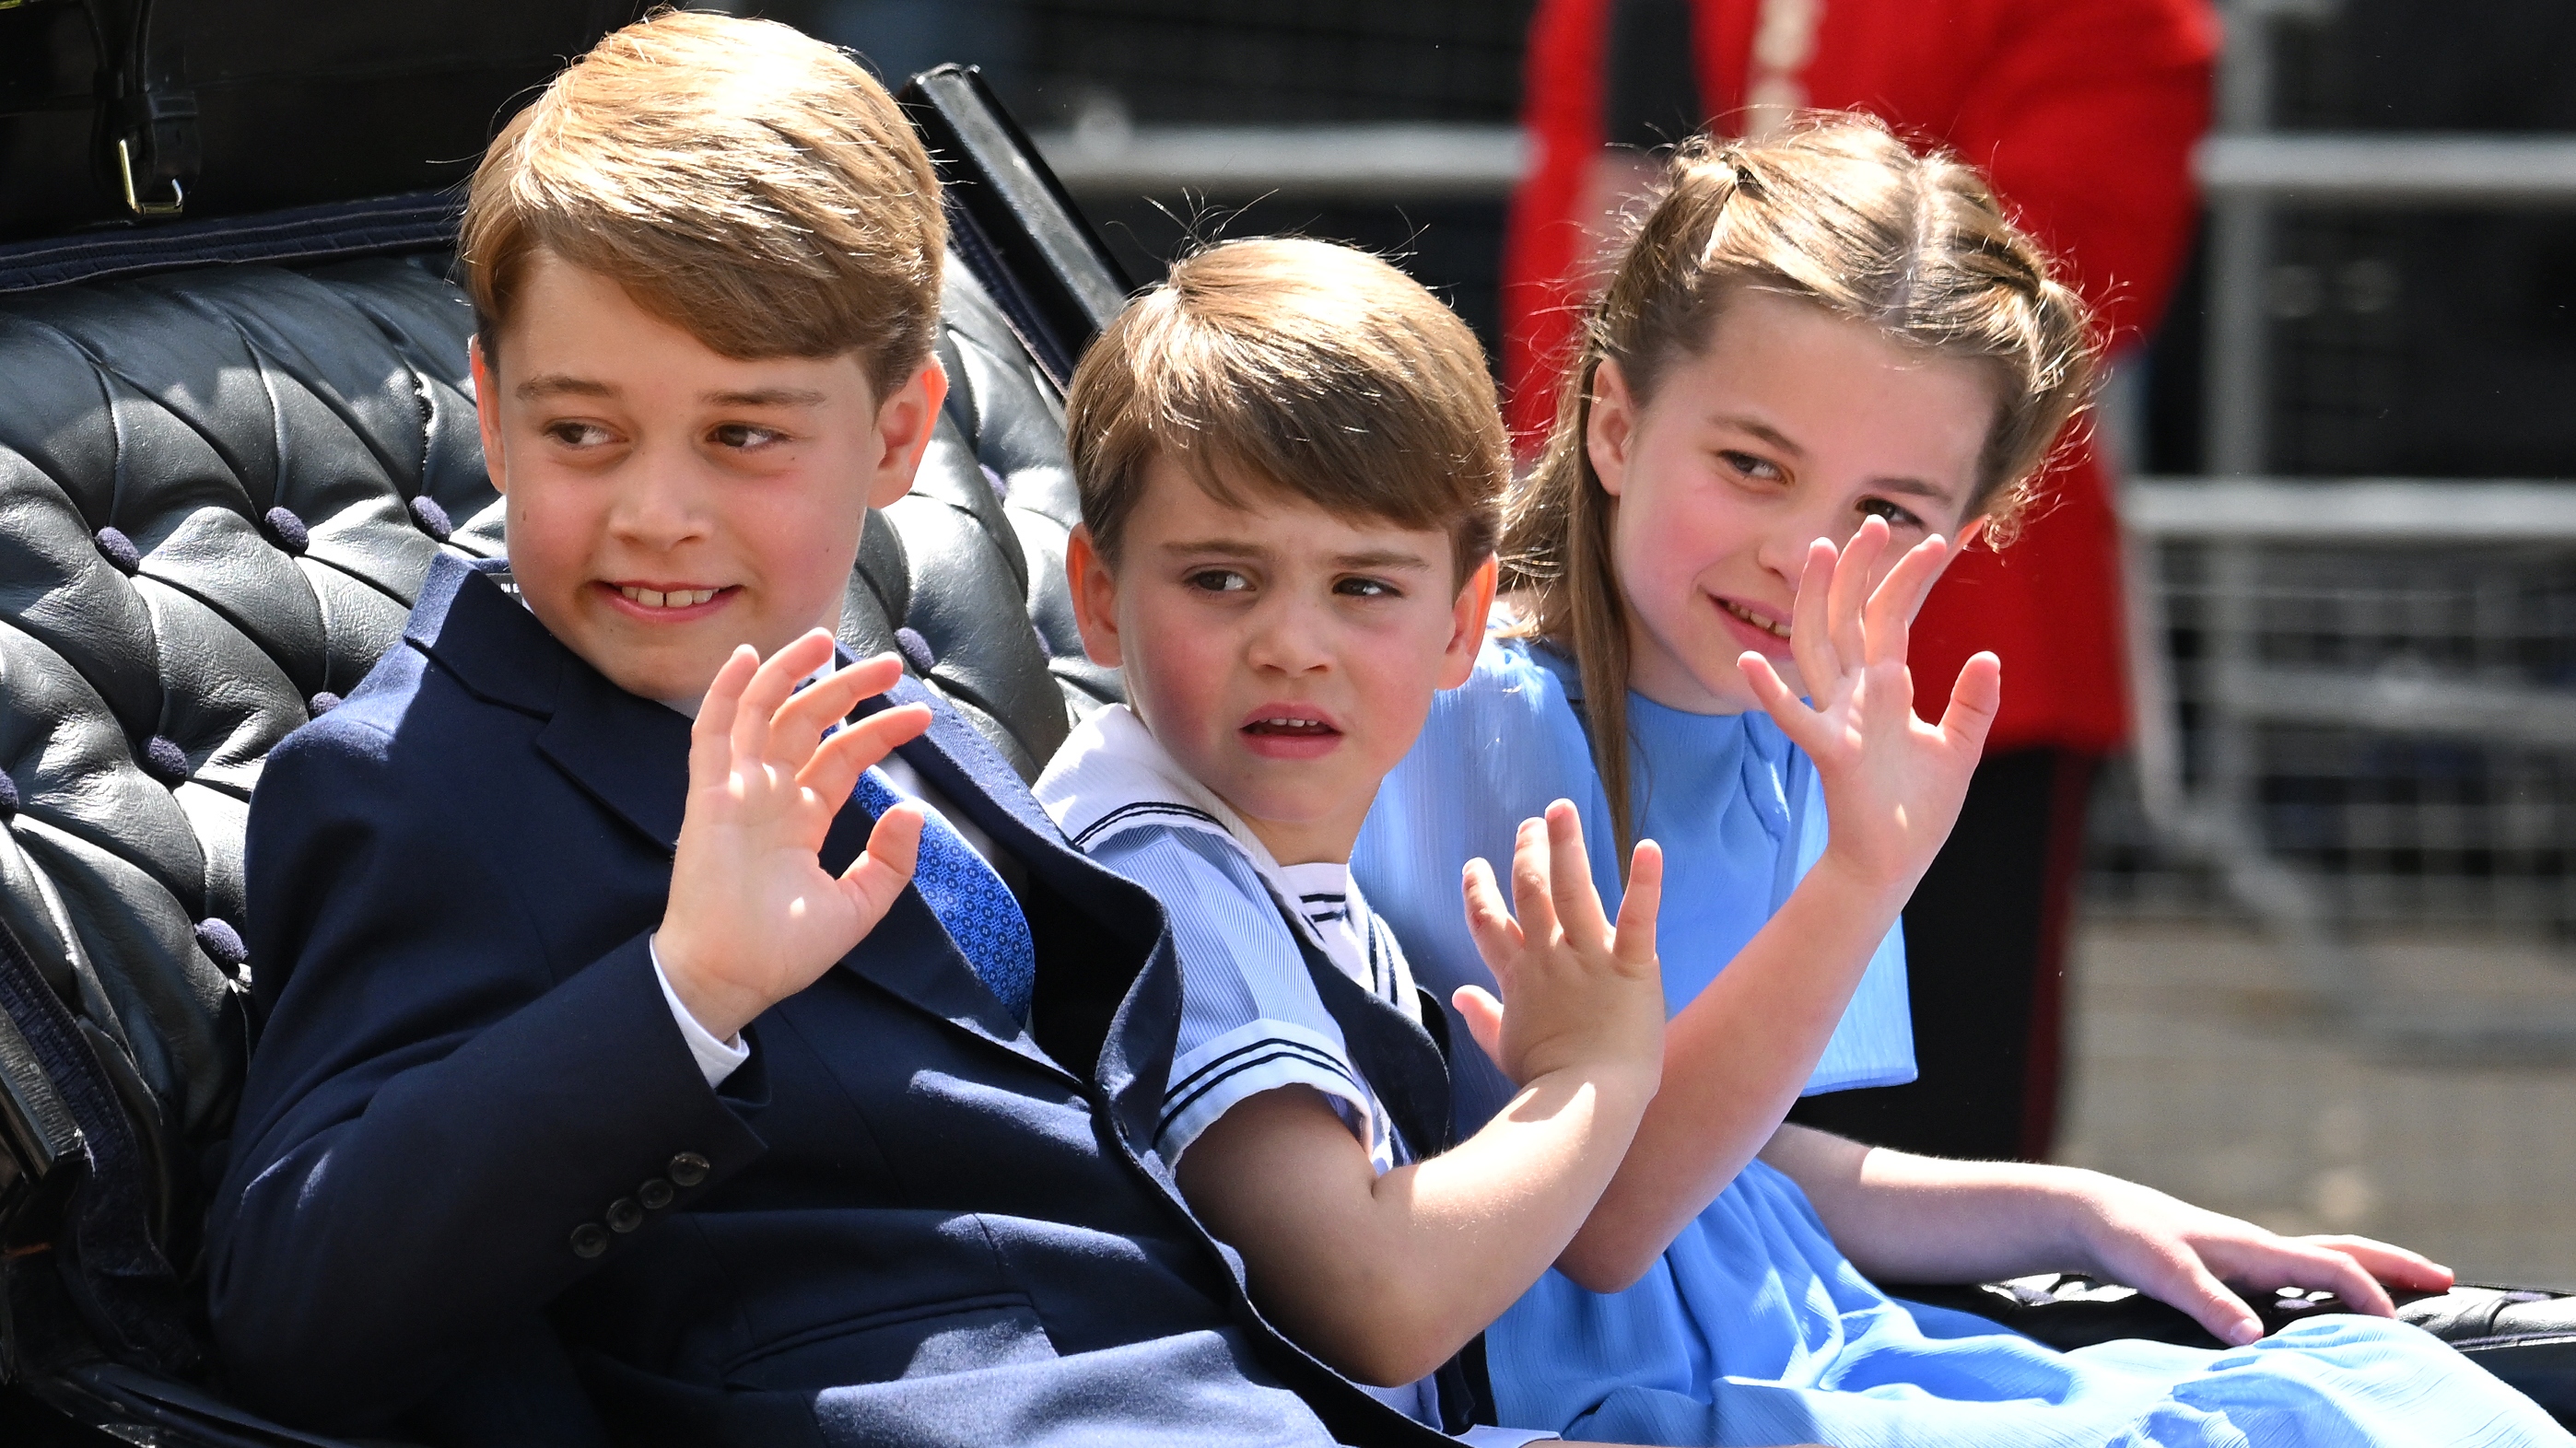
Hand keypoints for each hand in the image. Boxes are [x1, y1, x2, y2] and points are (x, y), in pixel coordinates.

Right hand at [657, 631, 932, 1041]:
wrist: (729, 978)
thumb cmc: (781, 952)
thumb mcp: (856, 908)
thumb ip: (890, 863)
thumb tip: (914, 813)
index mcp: (802, 819)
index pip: (843, 757)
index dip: (880, 732)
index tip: (921, 717)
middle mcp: (770, 796)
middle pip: (809, 723)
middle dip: (848, 690)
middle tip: (890, 665)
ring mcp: (737, 792)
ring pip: (762, 714)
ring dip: (790, 673)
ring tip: (827, 640)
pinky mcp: (708, 797)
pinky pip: (712, 734)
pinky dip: (727, 694)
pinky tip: (747, 658)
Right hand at [1454, 799, 1664, 1091]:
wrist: (1585, 1103)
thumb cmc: (1546, 1082)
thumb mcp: (1504, 1048)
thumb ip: (1482, 1016)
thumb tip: (1460, 994)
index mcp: (1518, 976)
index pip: (1489, 923)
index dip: (1479, 892)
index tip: (1475, 867)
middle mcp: (1548, 956)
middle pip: (1530, 891)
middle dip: (1527, 852)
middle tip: (1531, 823)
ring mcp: (1589, 957)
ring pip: (1572, 888)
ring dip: (1566, 845)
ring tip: (1562, 809)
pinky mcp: (1631, 965)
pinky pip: (1637, 917)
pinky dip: (1645, 881)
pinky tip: (1649, 847)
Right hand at [1738, 515, 1999, 900]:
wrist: (1893, 864)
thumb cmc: (1917, 812)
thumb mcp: (1958, 750)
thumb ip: (1972, 704)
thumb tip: (1988, 656)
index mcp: (1885, 688)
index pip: (1893, 617)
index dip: (1913, 578)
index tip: (1943, 537)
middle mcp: (1856, 694)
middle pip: (1851, 616)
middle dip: (1862, 568)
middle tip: (1875, 520)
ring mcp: (1839, 718)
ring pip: (1820, 646)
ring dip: (1818, 600)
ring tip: (1820, 552)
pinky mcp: (1830, 753)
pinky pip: (1795, 719)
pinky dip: (1771, 693)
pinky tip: (1750, 662)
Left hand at [2066, 1171, 2454, 1345]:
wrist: (2093, 1215)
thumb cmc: (2126, 1239)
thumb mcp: (2162, 1272)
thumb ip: (2206, 1302)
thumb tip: (2253, 1338)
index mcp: (2254, 1248)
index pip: (2331, 1267)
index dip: (2369, 1295)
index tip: (2397, 1328)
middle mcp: (2259, 1248)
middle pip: (2342, 1250)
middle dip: (2394, 1264)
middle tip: (2444, 1278)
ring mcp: (2248, 1255)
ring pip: (2322, 1258)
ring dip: (2367, 1271)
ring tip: (2404, 1290)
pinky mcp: (2231, 1266)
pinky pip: (2298, 1274)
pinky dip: (2329, 1283)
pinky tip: (2329, 1304)